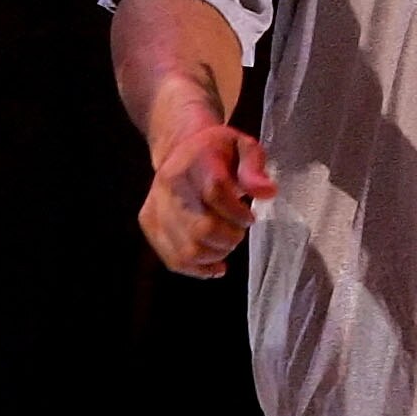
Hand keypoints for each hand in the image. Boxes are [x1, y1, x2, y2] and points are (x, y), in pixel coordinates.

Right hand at [139, 122, 277, 277]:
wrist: (181, 149)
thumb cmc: (220, 151)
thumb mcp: (244, 147)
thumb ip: (254, 167)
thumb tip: (267, 193)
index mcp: (195, 160)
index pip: (215, 192)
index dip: (237, 213)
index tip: (249, 217)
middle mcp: (169, 183)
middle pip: (200, 228)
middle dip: (229, 238)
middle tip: (238, 231)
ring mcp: (155, 205)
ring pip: (187, 250)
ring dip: (215, 255)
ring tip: (226, 242)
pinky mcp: (149, 224)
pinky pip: (173, 259)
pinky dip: (198, 269)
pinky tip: (215, 264)